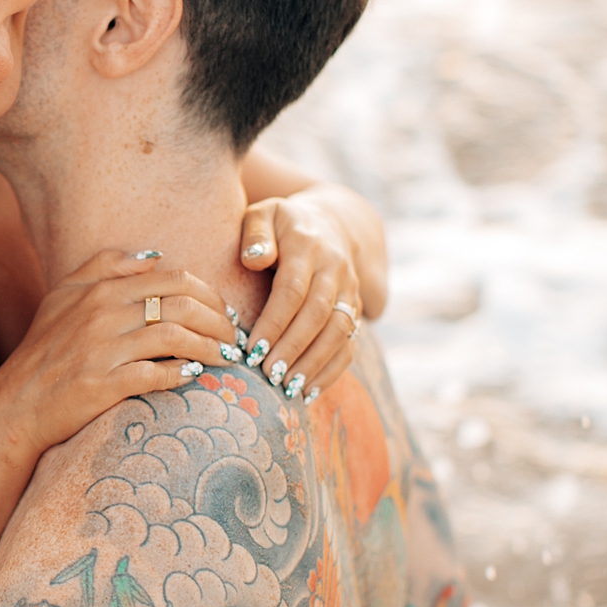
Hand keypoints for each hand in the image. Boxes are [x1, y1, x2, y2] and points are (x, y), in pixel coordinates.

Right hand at [0, 250, 239, 456]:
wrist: (15, 403)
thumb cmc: (43, 350)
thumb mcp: (63, 296)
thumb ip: (104, 266)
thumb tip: (153, 255)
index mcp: (100, 289)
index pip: (172, 278)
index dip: (208, 294)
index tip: (224, 312)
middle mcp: (103, 313)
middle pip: (182, 304)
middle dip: (220, 320)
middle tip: (235, 337)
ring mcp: (103, 349)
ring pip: (176, 338)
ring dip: (211, 348)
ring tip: (228, 359)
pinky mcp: (103, 384)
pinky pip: (157, 375)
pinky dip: (183, 374)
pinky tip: (197, 376)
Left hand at [238, 194, 364, 397]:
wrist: (329, 224)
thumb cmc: (280, 225)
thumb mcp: (263, 214)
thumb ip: (255, 233)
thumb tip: (254, 258)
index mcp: (308, 246)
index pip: (293, 289)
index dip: (274, 322)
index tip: (251, 350)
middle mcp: (335, 268)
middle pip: (318, 314)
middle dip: (293, 348)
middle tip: (268, 375)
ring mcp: (349, 290)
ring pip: (339, 332)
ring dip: (314, 363)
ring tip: (288, 388)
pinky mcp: (355, 309)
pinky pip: (350, 343)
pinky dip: (332, 370)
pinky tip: (309, 391)